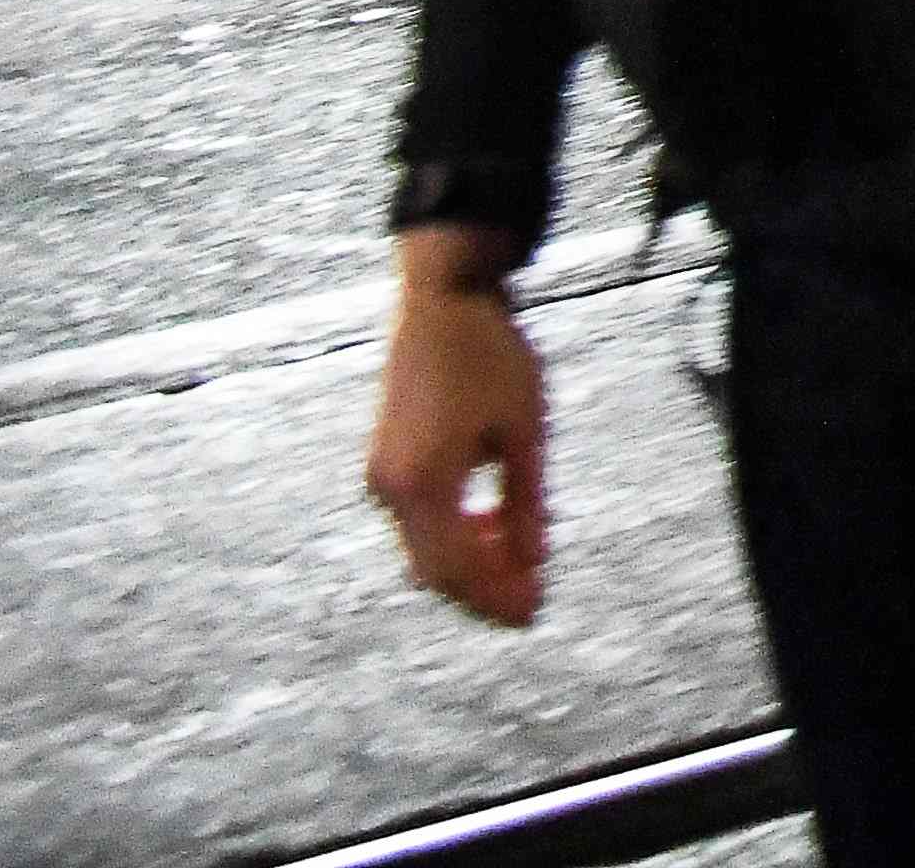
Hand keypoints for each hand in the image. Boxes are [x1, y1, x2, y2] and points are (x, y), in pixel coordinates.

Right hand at [365, 237, 550, 628]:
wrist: (444, 300)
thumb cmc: (491, 357)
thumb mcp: (524, 431)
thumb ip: (525, 502)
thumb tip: (532, 562)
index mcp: (422, 483)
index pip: (455, 568)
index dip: (493, 598)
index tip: (532, 615)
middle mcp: (389, 488)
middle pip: (433, 569)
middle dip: (481, 592)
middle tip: (530, 606)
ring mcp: (382, 476)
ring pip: (422, 547)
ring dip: (467, 565)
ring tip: (519, 569)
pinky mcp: (386, 462)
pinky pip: (417, 520)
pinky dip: (452, 536)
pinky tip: (492, 529)